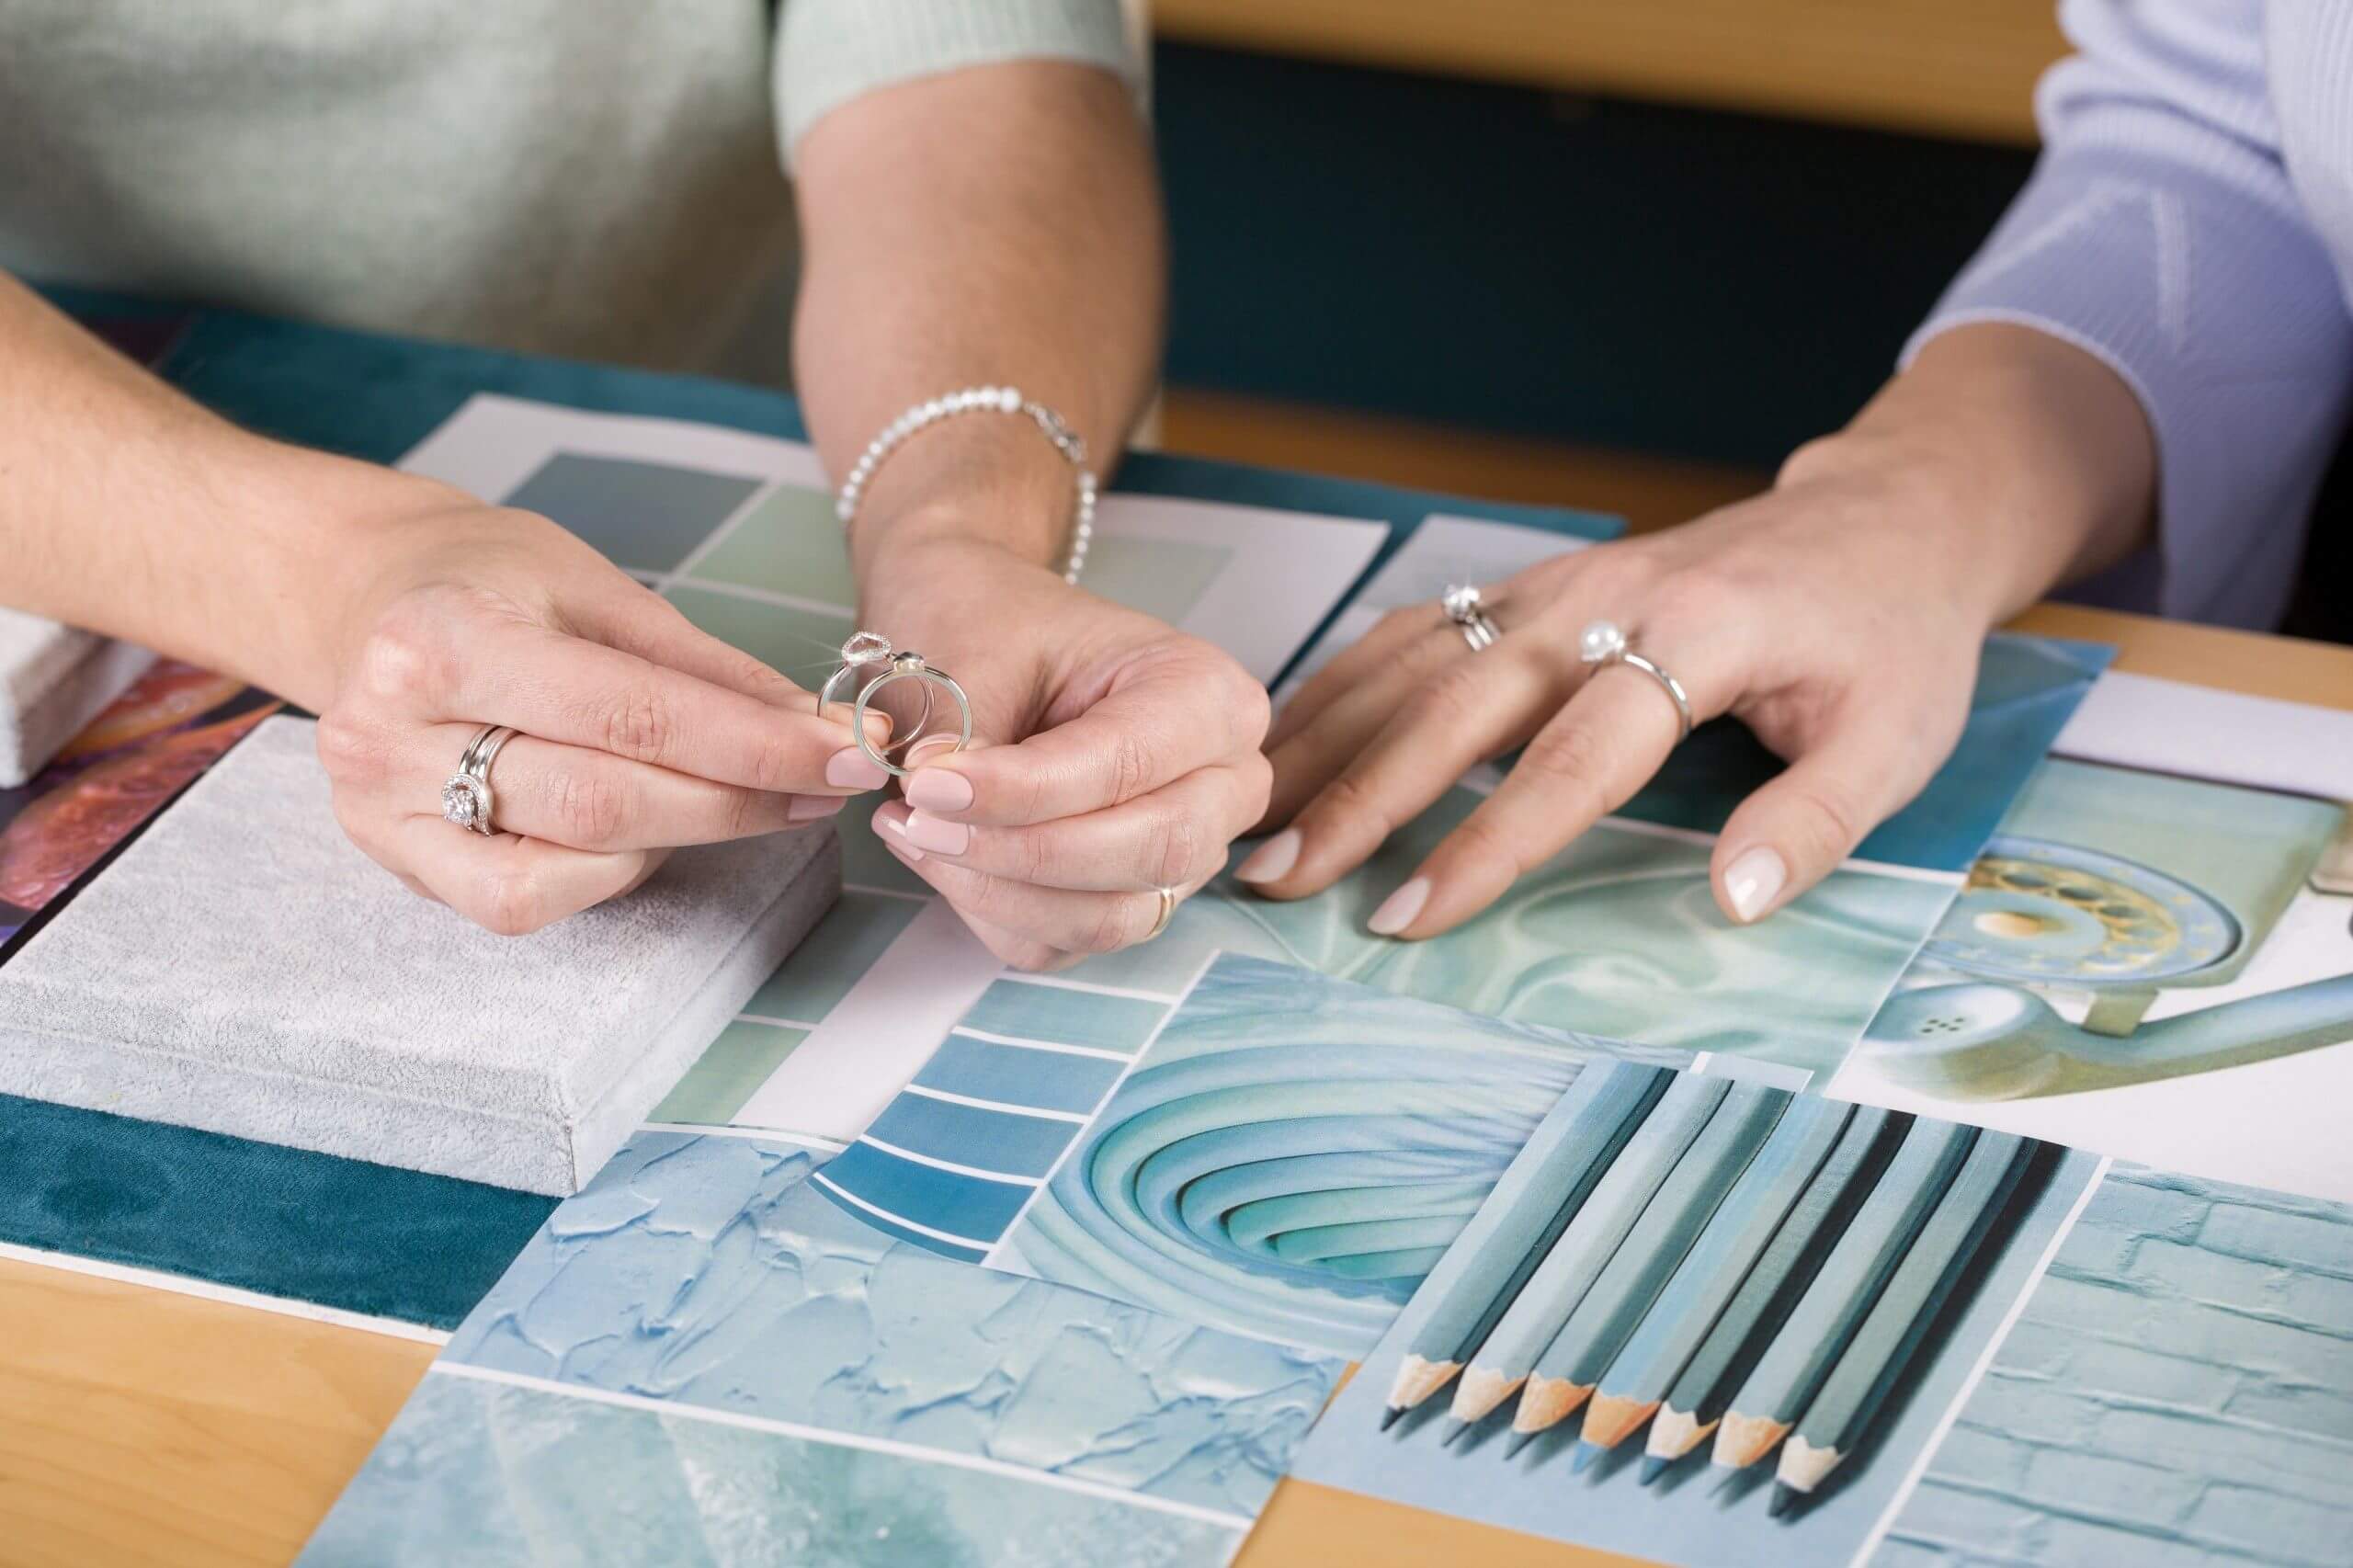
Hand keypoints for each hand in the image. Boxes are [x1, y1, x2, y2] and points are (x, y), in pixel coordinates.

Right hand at [311, 497, 884, 933]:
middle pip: (607, 797)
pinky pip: (520, 900)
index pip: (636, 712)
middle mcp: (394, 729)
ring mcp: (382, 805)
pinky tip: (643, 831)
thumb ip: (702, 665)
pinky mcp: (391, 855)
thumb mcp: (593, 585)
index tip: (850, 752)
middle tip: (830, 786)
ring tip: (749, 800)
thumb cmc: (486, 580)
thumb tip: (818, 726)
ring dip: (690, 834)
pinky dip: (606, 873)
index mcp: (445, 637)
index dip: (758, 745)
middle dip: (742, 798)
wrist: (359, 593)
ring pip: (572, 856)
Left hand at [857, 537, 1270, 969]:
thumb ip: (962, 733)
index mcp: (1208, 694)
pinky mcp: (1133, 900)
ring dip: (996, 891)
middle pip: (1147, 852)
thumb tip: (936, 799)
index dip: (1022, 791)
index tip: (926, 781)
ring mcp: (1188, 853)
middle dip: (1018, 850)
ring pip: (1108, 918)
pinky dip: (991, 911)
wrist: (985, 629)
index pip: (1127, 766)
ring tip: (912, 827)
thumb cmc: (995, 625)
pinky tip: (938, 853)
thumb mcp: (972, 656)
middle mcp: (1223, 781)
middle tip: (917, 812)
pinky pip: (1065, 942)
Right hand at [1241, 445, 2000, 937]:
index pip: (1571, 761)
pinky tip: (1286, 744)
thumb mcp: (1895, 739)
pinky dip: (1339, 687)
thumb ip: (1814, 823)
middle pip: (1453, 703)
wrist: (1881, 517)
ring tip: (1248, 820)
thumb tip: (1730, 902)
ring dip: (1321, 739)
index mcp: (1695, 637)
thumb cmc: (1890, 638)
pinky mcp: (1533, 582)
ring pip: (1410, 659)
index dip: (1483, 844)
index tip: (1406, 917)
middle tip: (1274, 878)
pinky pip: (1415, 631)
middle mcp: (1602, 597)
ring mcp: (1555, 581)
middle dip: (1356, 797)